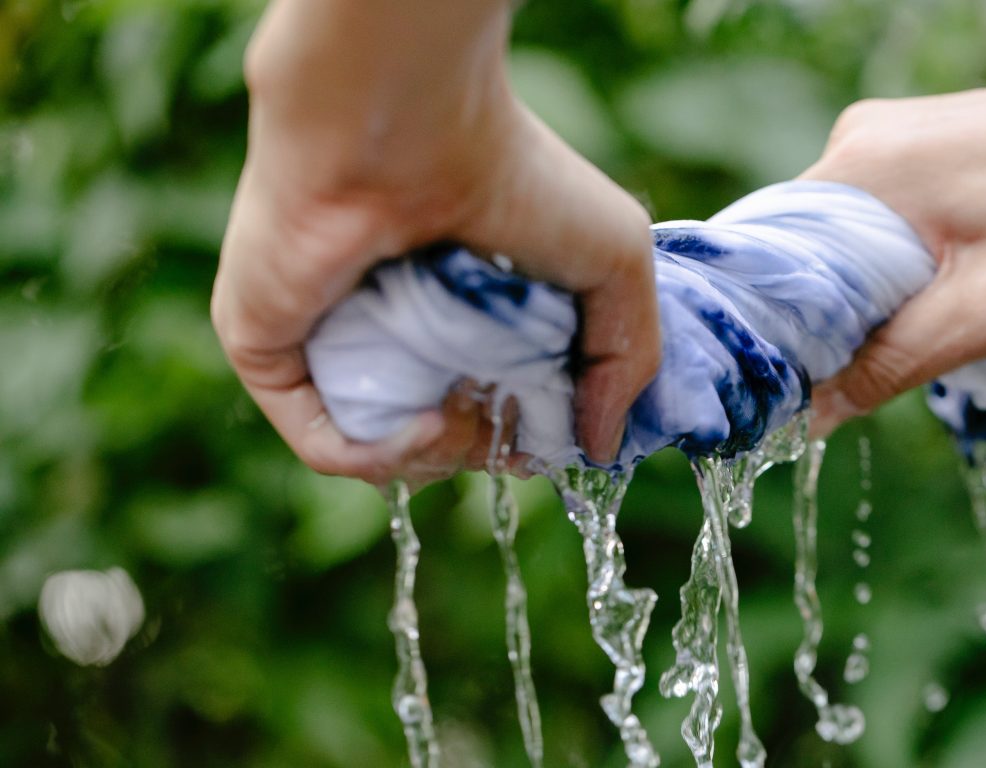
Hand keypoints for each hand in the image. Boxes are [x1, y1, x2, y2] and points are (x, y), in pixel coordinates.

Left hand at [212, 0, 659, 484]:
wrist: (406, 125)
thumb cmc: (516, 178)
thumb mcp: (617, 265)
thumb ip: (626, 362)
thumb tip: (600, 449)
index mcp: (460, 306)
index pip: (488, 404)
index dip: (525, 438)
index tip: (553, 435)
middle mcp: (392, 326)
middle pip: (439, 437)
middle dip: (486, 448)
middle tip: (506, 415)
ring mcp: (328, 340)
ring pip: (380, 449)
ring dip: (443, 458)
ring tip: (465, 410)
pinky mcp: (271, 351)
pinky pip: (325, 443)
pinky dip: (383, 457)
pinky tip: (430, 424)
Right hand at [802, 0, 985, 435]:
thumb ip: (892, 364)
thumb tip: (813, 417)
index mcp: (860, 167)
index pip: (772, 260)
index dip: (780, 328)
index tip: (796, 380)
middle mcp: (859, 138)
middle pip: (804, 248)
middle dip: (830, 311)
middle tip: (871, 363)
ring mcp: (888, 133)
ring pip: (840, 234)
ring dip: (866, 286)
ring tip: (920, 318)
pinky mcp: (917, 140)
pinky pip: (873, 211)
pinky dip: (890, 256)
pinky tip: (936, 280)